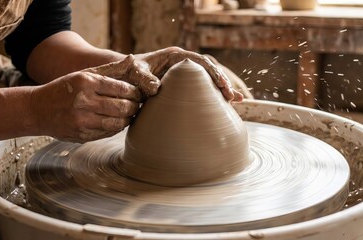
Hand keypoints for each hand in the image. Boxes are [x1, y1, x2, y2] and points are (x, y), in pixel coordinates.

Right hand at [30, 71, 140, 142]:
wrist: (37, 110)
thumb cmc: (65, 89)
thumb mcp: (84, 74)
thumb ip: (110, 69)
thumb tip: (133, 59)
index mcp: (86, 82)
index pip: (122, 88)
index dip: (135, 93)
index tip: (138, 93)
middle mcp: (84, 101)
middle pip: (123, 107)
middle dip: (134, 106)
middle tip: (137, 105)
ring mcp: (82, 120)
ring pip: (118, 123)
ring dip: (128, 119)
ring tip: (129, 114)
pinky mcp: (82, 135)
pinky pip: (108, 133)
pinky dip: (116, 128)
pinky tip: (117, 122)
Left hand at [86, 47, 242, 101]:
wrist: (126, 77)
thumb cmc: (129, 71)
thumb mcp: (134, 72)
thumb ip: (143, 78)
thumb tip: (156, 87)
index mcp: (176, 56)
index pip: (200, 61)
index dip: (213, 72)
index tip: (222, 84)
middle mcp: (184, 64)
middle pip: (209, 70)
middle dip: (222, 82)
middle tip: (231, 97)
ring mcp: (186, 76)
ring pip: (209, 80)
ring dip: (222, 90)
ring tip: (236, 100)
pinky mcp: (185, 86)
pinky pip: (203, 90)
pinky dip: (215, 97)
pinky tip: (228, 104)